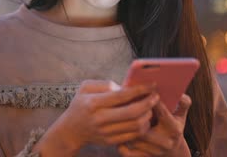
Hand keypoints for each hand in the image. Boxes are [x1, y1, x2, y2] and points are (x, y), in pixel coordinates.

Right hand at [34, 80, 158, 154]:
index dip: (140, 90)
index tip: (151, 85)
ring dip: (147, 115)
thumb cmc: (81, 104)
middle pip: (133, 112)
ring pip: (136, 125)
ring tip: (150, 107)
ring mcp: (106, 132)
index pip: (122, 96)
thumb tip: (126, 87)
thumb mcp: (86, 88)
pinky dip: (142, 126)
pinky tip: (143, 118)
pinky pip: (133, 135)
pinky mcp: (111, 141)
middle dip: (148, 103)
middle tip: (155, 97)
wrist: (71, 130)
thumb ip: (105, 84)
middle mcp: (100, 119)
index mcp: (93, 103)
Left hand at [117, 94, 191, 156]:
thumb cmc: (173, 126)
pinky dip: (121, 145)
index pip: (161, 112)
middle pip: (144, 127)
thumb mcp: (180, 115)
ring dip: (124, 129)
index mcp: (174, 128)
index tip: (140, 90)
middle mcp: (165, 142)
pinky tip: (117, 135)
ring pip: (134, 139)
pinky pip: (129, 153)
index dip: (150, 101)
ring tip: (116, 117)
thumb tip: (181, 94)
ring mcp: (155, 151)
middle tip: (122, 105)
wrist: (173, 150)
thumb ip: (182, 103)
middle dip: (134, 116)